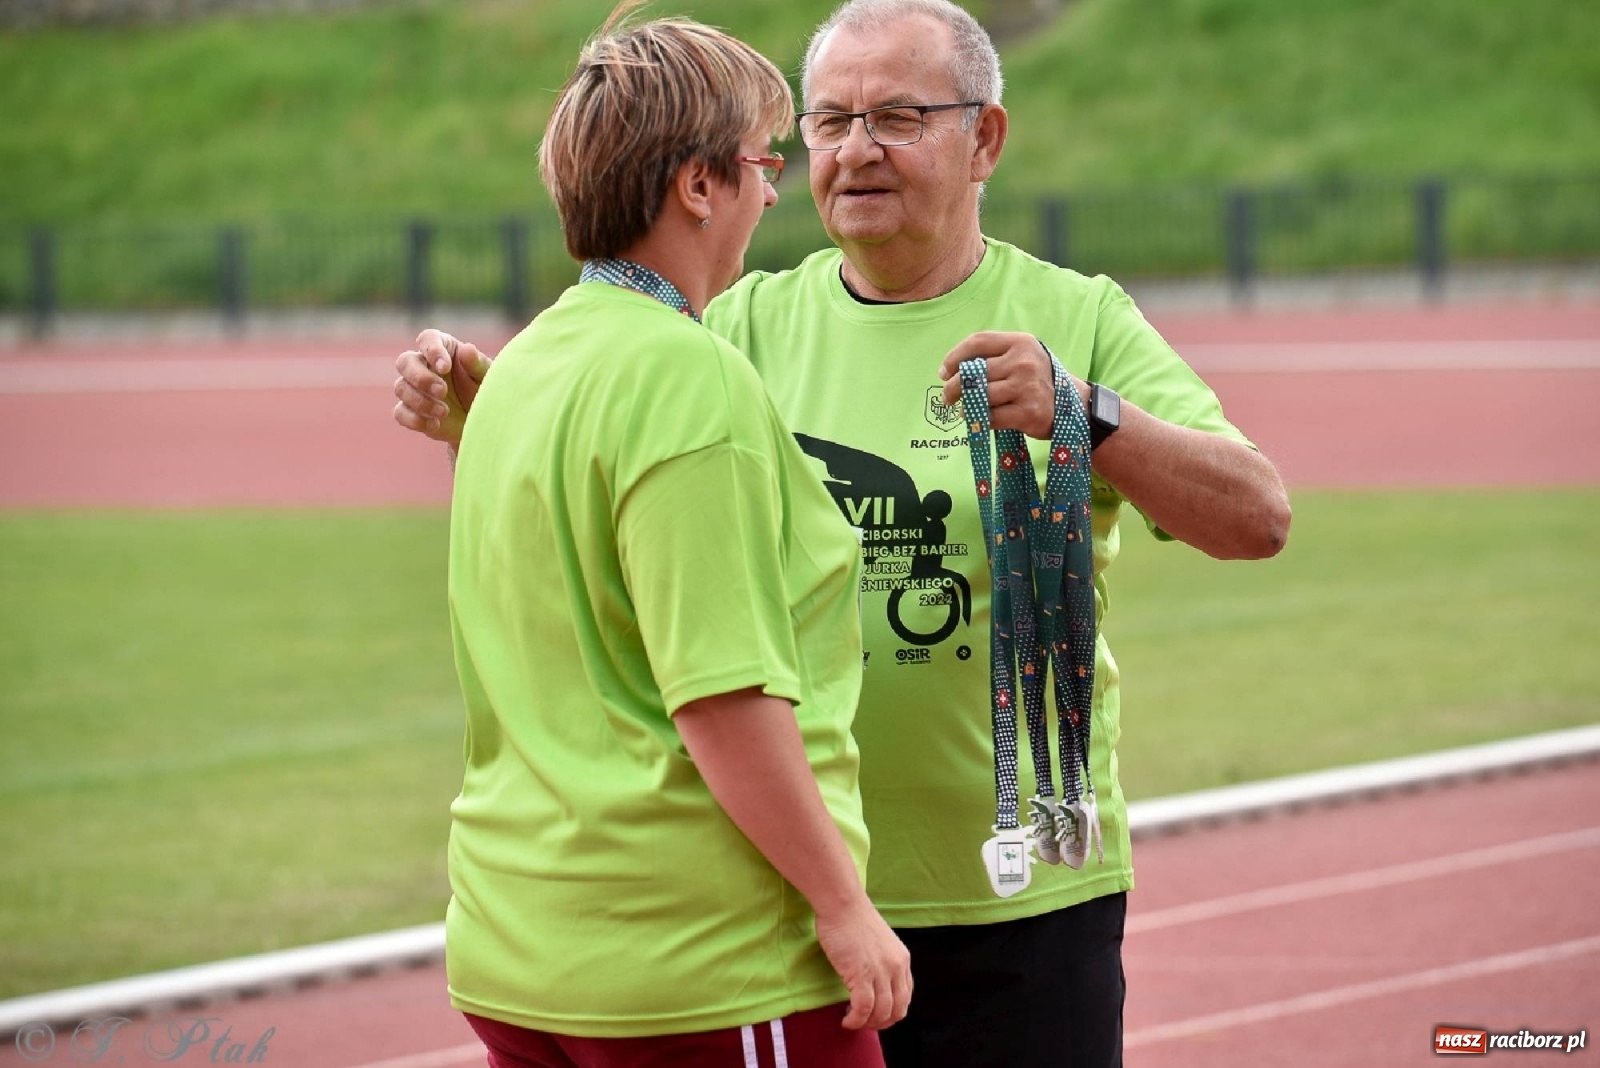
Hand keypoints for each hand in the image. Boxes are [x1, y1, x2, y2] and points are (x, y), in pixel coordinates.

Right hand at [391, 329, 491, 445]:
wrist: (483, 421)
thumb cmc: (486, 391)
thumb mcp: (487, 378)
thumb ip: (477, 364)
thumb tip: (466, 349)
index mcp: (444, 348)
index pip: (428, 339)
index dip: (432, 351)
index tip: (445, 367)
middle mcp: (424, 364)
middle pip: (405, 361)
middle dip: (421, 378)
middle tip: (442, 391)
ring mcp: (414, 388)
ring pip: (401, 388)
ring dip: (420, 401)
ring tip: (444, 412)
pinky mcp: (410, 410)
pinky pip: (400, 412)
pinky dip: (415, 420)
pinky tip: (435, 424)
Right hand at [813, 896, 912, 1030]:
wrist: (842, 904)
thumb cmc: (854, 919)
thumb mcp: (880, 942)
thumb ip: (883, 962)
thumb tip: (875, 982)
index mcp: (903, 959)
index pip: (905, 997)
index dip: (891, 1012)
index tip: (875, 1014)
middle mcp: (896, 967)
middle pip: (897, 1010)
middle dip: (881, 1023)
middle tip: (864, 1022)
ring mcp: (880, 971)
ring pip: (881, 1013)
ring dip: (866, 1024)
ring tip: (852, 1021)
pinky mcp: (861, 974)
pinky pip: (863, 1009)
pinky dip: (855, 1020)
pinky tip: (846, 1019)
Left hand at [937, 331, 1084, 439]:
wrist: (1077, 406)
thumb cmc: (1041, 381)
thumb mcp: (1024, 358)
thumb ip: (995, 357)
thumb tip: (952, 371)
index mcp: (1021, 343)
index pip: (978, 342)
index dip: (954, 357)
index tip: (944, 372)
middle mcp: (1024, 361)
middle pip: (974, 372)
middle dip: (954, 386)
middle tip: (947, 396)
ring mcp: (1027, 387)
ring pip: (980, 395)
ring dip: (965, 405)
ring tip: (964, 409)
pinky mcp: (1028, 412)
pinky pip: (990, 417)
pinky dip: (979, 420)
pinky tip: (977, 419)